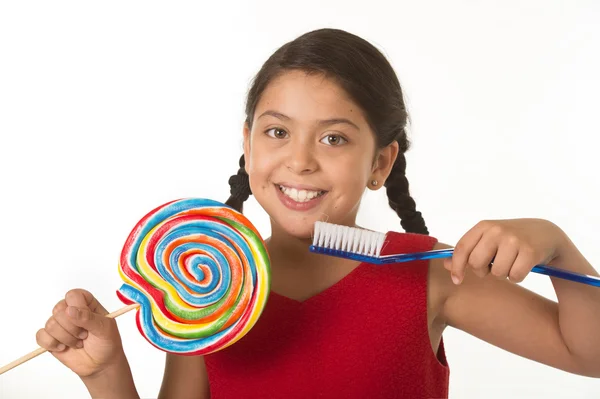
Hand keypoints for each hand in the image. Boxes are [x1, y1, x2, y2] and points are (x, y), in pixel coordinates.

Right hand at [36, 289, 124, 377]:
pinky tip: (64, 348)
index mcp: (86, 303)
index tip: (86, 321)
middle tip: (84, 335)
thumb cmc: (106, 342)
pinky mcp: (51, 338)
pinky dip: (52, 344)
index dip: (77, 308)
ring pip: (50, 324)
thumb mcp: (104, 328)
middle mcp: (71, 310)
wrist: (101, 364)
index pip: (73, 295)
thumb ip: (88, 318)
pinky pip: (40, 336)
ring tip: (78, 343)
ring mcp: (60, 324)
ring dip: (66, 338)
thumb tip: (69, 310)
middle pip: (58, 309)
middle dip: (72, 328)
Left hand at [444, 218, 565, 284]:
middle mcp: (497, 230)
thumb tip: (446, 265)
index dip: (457, 267)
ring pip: (497, 273)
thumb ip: (467, 251)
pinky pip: (514, 277)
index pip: (462, 249)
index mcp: (483, 226)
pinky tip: (523, 266)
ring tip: (511, 263)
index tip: (457, 280)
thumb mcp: (488, 240)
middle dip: (483, 271)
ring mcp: (514, 240)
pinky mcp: (530, 251)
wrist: (545, 233)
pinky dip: (517, 276)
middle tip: (493, 266)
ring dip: (503, 274)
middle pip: (476, 264)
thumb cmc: (510, 239)